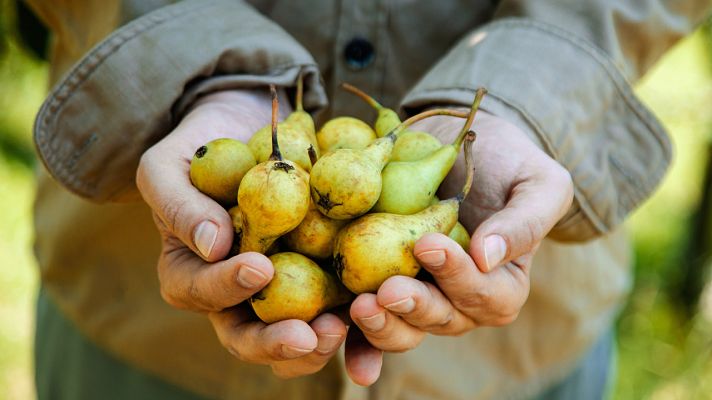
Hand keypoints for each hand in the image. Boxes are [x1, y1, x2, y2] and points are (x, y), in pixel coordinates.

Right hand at [136, 89, 346, 377]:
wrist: (248, 128)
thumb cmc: (198, 148)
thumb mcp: (169, 167)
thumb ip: (179, 205)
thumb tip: (213, 246)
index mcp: (193, 275)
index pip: (203, 292)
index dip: (227, 287)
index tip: (259, 267)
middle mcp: (236, 294)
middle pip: (251, 336)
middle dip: (278, 343)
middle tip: (308, 336)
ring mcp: (281, 287)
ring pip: (296, 334)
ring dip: (320, 341)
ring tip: (343, 327)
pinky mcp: (320, 273)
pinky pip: (337, 300)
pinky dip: (355, 311)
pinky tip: (376, 303)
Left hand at [347, 110, 572, 370]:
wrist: (455, 142)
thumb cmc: (507, 162)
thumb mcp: (537, 182)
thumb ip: (526, 220)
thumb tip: (489, 256)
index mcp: (502, 283)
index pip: (487, 296)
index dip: (459, 278)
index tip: (429, 245)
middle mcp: (459, 300)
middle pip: (441, 320)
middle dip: (415, 308)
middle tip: (389, 291)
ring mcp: (418, 296)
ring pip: (403, 328)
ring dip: (381, 327)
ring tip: (360, 306)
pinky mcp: (380, 285)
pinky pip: (367, 321)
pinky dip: (352, 335)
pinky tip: (331, 332)